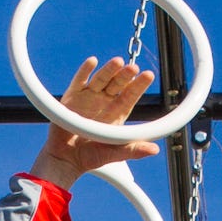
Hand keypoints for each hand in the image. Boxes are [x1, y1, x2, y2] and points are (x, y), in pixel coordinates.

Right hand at [29, 57, 156, 189]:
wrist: (66, 159)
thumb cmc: (91, 157)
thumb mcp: (115, 154)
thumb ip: (133, 150)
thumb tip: (155, 150)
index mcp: (118, 113)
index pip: (130, 96)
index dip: (139, 86)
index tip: (148, 75)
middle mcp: (104, 102)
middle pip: (117, 84)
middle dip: (125, 75)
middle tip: (133, 68)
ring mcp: (88, 97)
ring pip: (101, 79)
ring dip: (109, 70)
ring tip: (118, 61)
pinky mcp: (72, 97)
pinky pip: (79, 81)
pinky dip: (85, 70)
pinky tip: (92, 61)